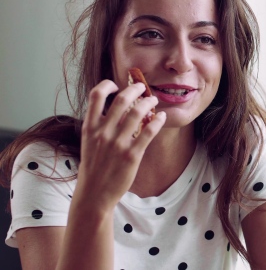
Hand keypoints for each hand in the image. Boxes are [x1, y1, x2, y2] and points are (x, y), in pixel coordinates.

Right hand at [75, 79, 165, 211]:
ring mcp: (117, 144)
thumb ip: (100, 125)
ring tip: (153, 100)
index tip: (117, 85)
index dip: (107, 85)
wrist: (94, 194)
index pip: (96, 96)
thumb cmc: (94, 167)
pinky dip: (157, 121)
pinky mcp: (132, 155)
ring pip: (137, 113)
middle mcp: (103, 133)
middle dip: (135, 89)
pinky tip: (161, 117)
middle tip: (143, 87)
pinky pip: (149, 132)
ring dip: (149, 102)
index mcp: (90, 128)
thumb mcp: (89, 142)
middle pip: (122, 100)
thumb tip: (116, 107)